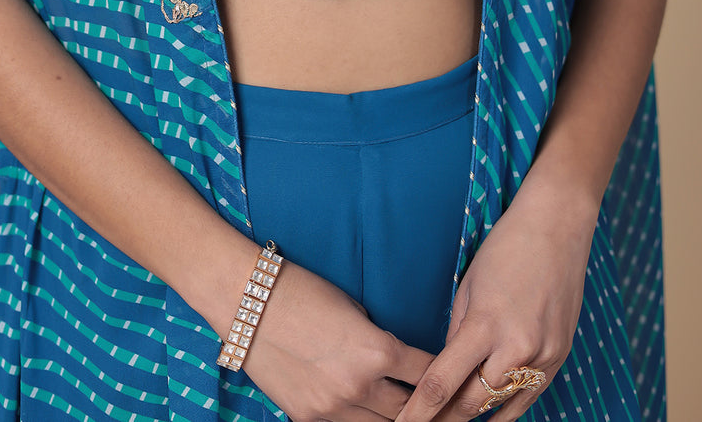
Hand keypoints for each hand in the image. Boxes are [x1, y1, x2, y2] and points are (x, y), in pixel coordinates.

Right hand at [244, 260, 434, 421]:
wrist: (249, 304)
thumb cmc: (303, 292)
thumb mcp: (353, 309)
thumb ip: (378, 340)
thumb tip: (396, 362)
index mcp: (377, 349)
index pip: (428, 374)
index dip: (443, 376)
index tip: (452, 377)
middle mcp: (360, 386)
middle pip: (410, 411)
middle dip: (424, 406)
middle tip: (436, 404)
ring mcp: (333, 408)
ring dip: (394, 417)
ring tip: (404, 411)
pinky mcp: (308, 419)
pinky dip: (359, 420)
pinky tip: (366, 413)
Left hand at [393, 187, 595, 419]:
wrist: (557, 228)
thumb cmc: (506, 249)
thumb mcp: (468, 287)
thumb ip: (457, 334)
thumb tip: (447, 370)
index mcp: (484, 324)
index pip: (442, 382)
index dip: (419, 411)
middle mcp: (516, 347)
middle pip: (472, 403)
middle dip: (444, 418)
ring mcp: (543, 356)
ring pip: (500, 406)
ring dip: (473, 416)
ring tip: (449, 420)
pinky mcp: (559, 358)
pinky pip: (528, 398)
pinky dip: (505, 410)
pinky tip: (488, 417)